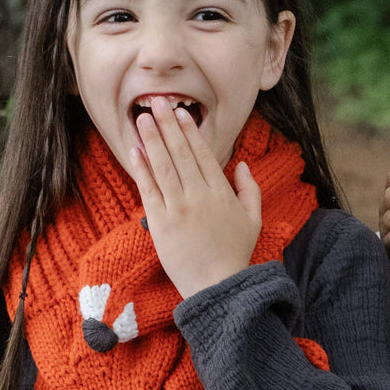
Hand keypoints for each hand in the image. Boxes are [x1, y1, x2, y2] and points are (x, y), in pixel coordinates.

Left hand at [129, 98, 261, 297]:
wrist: (217, 286)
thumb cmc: (236, 254)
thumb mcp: (254, 220)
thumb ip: (249, 189)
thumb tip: (241, 164)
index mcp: (222, 193)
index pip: (203, 154)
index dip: (190, 131)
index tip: (180, 113)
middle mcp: (199, 196)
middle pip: (180, 153)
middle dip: (167, 126)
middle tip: (157, 103)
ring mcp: (178, 209)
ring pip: (163, 166)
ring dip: (152, 139)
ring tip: (142, 118)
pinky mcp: (160, 223)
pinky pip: (149, 190)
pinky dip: (141, 168)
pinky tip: (135, 151)